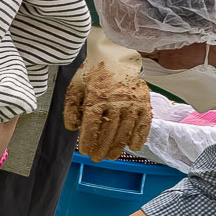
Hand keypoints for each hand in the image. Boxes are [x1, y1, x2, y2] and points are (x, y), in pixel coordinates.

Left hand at [67, 28, 151, 161]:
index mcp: (96, 98)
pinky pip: (144, 123)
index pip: (92, 125)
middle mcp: (115, 101)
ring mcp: (131, 102)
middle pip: (109, 131)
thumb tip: (72, 128)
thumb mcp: (75, 88)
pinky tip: (134, 147)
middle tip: (98, 158)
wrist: (113, 57)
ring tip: (112, 156)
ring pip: (126, 129)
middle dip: (102, 147)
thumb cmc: (91, 74)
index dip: (89, 140)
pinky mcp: (144, 101)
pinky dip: (140, 136)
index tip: (86, 152)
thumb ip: (71, 108)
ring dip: (119, 146)